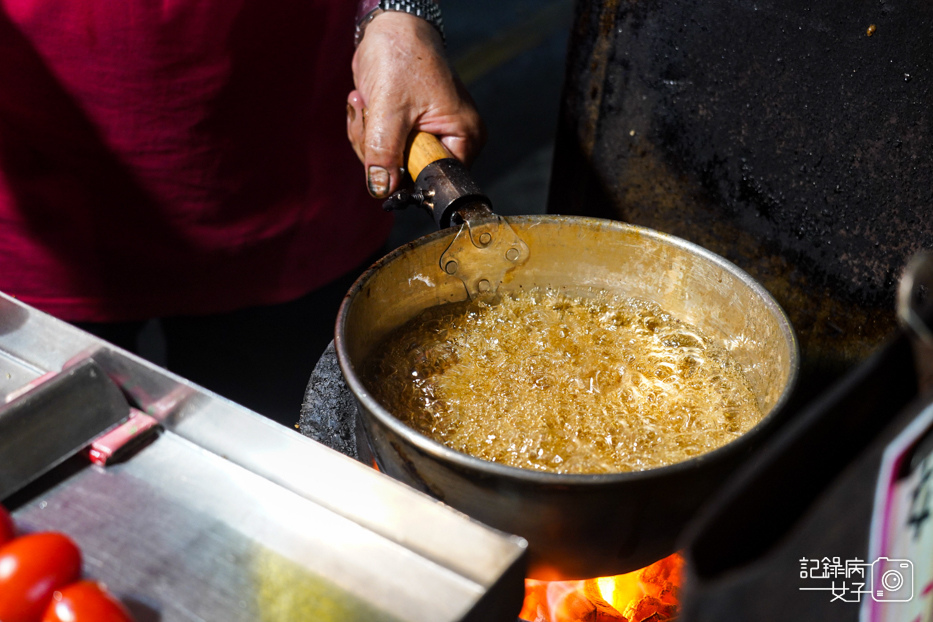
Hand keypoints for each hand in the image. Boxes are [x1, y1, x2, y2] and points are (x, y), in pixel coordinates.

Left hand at [347, 11, 485, 197]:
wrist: (390, 27)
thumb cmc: (403, 56)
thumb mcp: (391, 108)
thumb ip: (385, 152)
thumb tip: (381, 190)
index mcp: (464, 137)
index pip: (436, 179)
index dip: (406, 177)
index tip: (382, 157)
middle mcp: (451, 139)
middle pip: (409, 175)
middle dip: (378, 152)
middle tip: (370, 119)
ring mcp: (427, 135)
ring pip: (389, 164)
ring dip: (367, 138)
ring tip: (366, 104)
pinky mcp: (406, 130)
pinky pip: (381, 149)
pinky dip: (365, 131)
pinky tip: (364, 103)